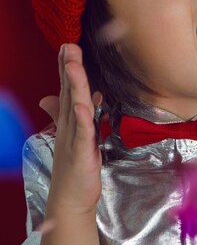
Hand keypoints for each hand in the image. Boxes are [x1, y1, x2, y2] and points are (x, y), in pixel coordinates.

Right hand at [46, 43, 103, 215]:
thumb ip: (76, 116)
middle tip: (68, 45)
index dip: (66, 67)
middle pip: (69, 91)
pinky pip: (83, 131)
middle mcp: (68, 124)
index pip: (67, 88)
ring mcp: (74, 137)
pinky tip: (82, 104)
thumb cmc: (74, 167)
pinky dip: (83, 117)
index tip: (67, 46)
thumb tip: (78, 98)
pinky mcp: (83, 151)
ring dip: (74, 84)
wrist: (70, 199)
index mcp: (68, 119)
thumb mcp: (76, 137)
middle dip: (68, 67)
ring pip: (75, 105)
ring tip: (72, 64)